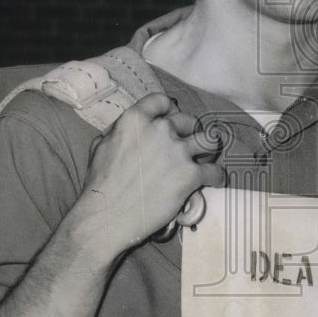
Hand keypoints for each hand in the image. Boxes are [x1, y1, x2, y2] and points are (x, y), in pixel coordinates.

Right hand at [75, 93, 222, 251]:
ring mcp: (177, 152)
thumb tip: (129, 128)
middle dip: (189, 132)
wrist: (107, 215)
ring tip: (206, 158)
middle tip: (186, 145)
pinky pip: (215, 171)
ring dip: (208, 149)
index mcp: (136, 120)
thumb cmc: (100, 184)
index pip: (162, 101)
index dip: (169, 110)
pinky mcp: (190, 175)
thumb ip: (119, 131)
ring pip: (208, 140)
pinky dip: (217, 176)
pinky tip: (215, 180)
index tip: (172, 120)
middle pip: (187, 121)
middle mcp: (160, 130)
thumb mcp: (101, 145)